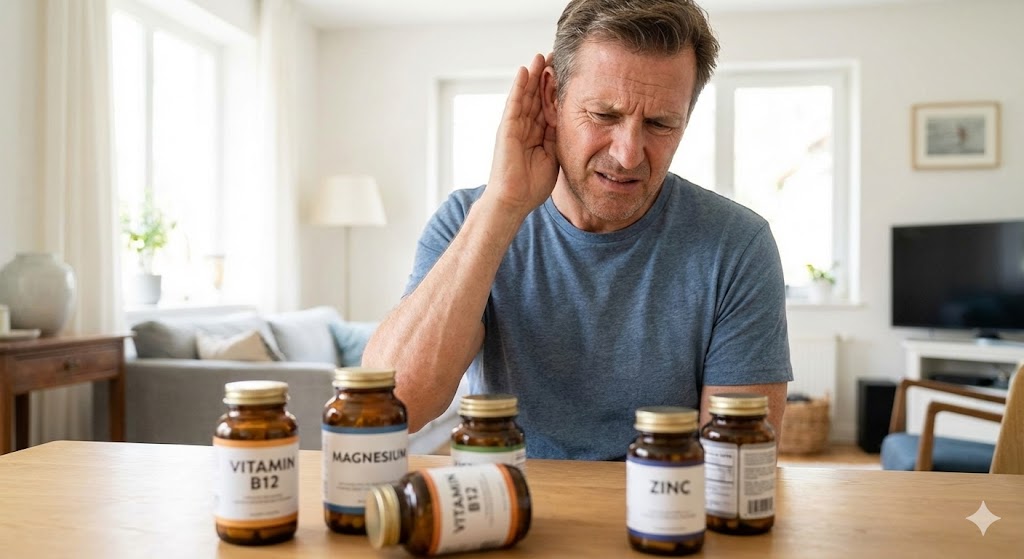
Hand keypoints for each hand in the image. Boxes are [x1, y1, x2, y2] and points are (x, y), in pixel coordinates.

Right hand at [485, 53, 558, 216]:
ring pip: (526, 95)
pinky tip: (525, 71)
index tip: (568, 73)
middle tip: (556, 55)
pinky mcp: (507, 128)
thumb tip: (572, 123)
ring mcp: (515, 126)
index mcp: (538, 134)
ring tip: (542, 56)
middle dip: (546, 76)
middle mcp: (525, 127)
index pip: (548, 106)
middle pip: (537, 96)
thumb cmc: (532, 186)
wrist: (514, 200)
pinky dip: (520, 86)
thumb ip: (559, 138)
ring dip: (534, 75)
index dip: (556, 90)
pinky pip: (514, 103)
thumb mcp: (554, 156)